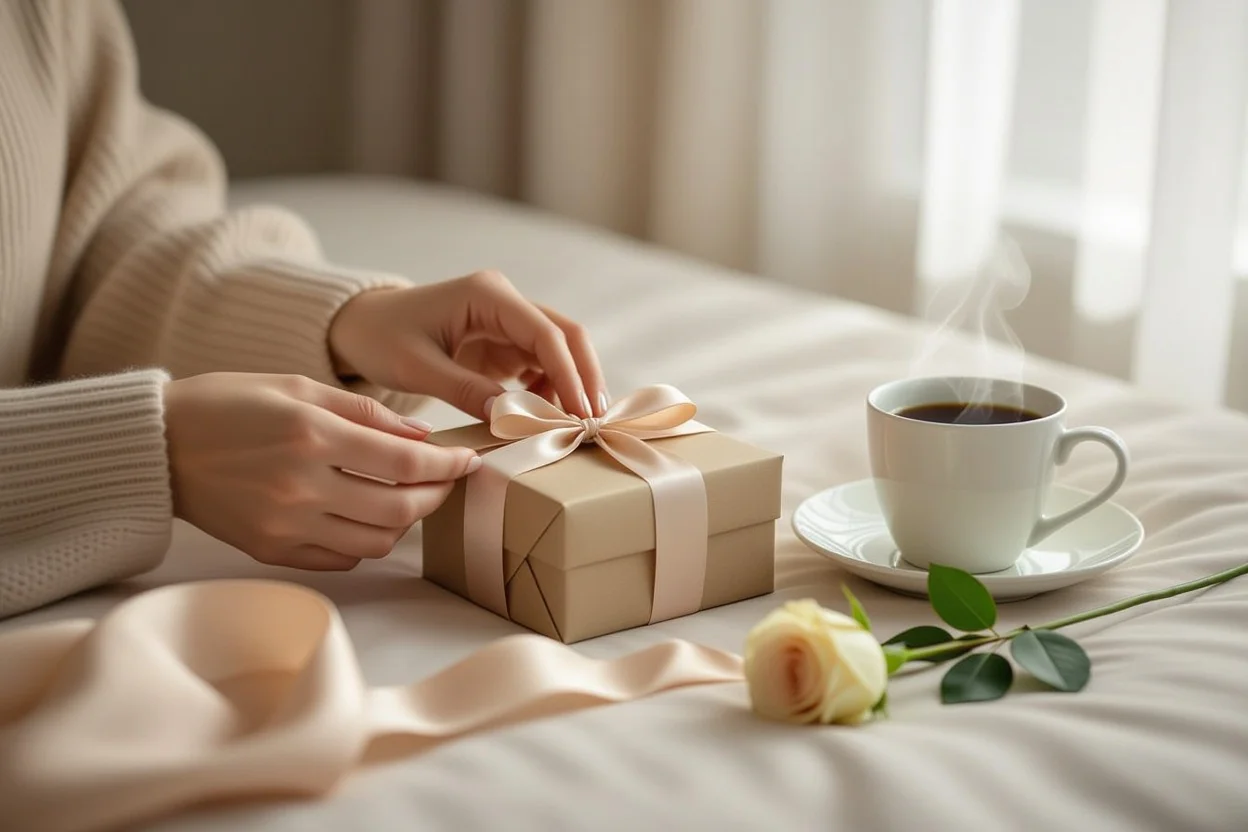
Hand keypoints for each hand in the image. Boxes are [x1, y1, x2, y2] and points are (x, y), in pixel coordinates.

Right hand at [164, 373, 479, 570]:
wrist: (159, 445)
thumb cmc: (229, 404)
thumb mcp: (300, 386)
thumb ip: (367, 413)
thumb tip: (422, 438)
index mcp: (311, 436)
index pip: (405, 464)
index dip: (447, 465)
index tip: (466, 459)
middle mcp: (301, 486)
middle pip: (399, 509)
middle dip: (436, 495)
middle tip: (445, 480)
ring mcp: (286, 525)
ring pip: (377, 541)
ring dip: (406, 522)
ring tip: (409, 497)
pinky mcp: (272, 550)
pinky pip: (342, 559)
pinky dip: (366, 541)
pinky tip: (367, 516)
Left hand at [327, 270, 607, 420]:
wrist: (360, 327)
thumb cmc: (380, 338)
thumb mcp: (416, 367)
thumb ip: (465, 390)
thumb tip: (513, 419)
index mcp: (487, 294)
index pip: (545, 332)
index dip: (569, 373)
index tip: (580, 413)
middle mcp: (505, 302)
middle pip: (565, 335)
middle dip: (584, 377)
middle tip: (594, 422)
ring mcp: (508, 322)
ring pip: (559, 352)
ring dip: (570, 386)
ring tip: (575, 427)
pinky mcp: (504, 344)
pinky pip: (541, 366)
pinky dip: (551, 392)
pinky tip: (549, 419)